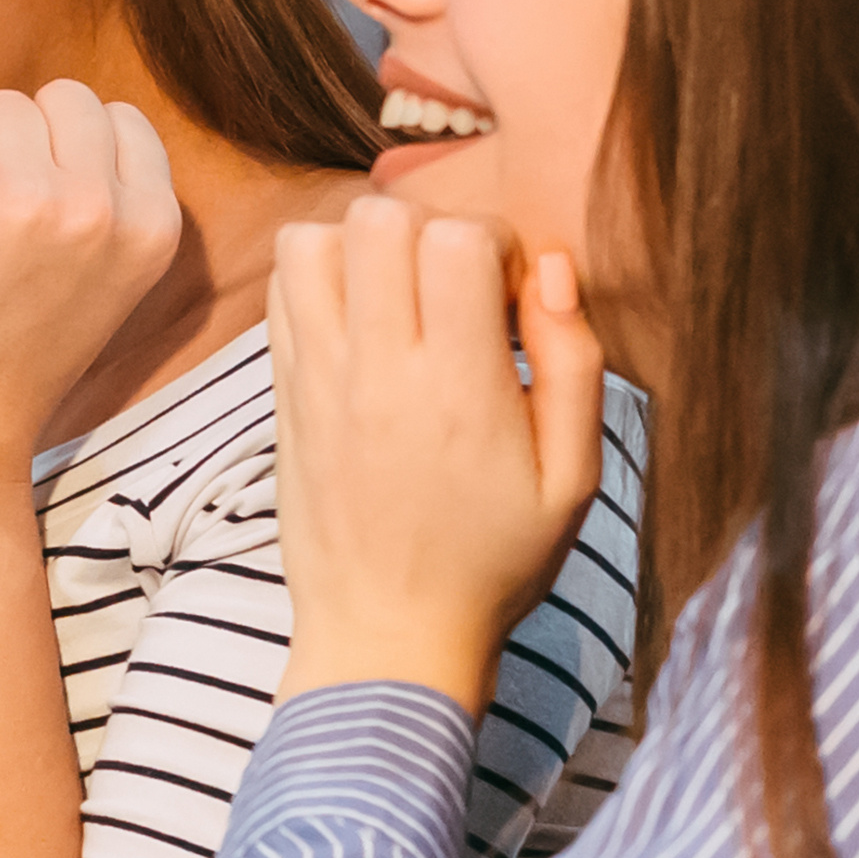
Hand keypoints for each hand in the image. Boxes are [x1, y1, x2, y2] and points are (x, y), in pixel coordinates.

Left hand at [0, 84, 181, 498]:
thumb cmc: (18, 353)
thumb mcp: (107, 278)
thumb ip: (110, 200)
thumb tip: (70, 116)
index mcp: (156, 227)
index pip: (121, 118)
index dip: (71, 150)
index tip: (47, 205)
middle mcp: (105, 207)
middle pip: (64, 98)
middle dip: (25, 139)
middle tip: (2, 213)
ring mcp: (36, 199)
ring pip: (2, 107)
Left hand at [262, 197, 608, 713]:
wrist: (387, 638)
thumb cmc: (494, 563)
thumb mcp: (573, 479)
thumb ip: (575, 364)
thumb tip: (551, 267)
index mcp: (458, 388)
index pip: (457, 239)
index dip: (498, 246)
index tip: (511, 303)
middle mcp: (375, 371)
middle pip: (379, 219)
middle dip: (432, 231)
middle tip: (458, 294)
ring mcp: (317, 379)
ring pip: (313, 240)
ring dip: (365, 246)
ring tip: (404, 298)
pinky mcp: (283, 394)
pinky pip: (282, 290)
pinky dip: (321, 278)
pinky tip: (364, 323)